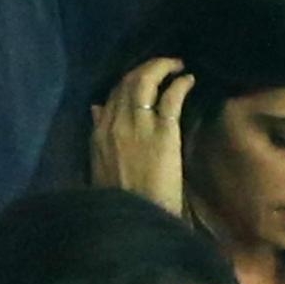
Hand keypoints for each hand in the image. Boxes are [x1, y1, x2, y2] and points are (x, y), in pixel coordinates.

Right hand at [90, 57, 194, 214]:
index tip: (143, 77)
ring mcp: (138, 126)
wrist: (138, 218)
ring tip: (178, 65)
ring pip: (145, 82)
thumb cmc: (124, 200)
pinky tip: (189, 80)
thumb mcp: (101, 165)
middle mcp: (114, 124)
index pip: (111, 95)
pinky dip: (180, 84)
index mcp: (98, 134)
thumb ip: (99, 135)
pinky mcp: (163, 134)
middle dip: (146, 68)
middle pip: (127, 83)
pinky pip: (170, 98)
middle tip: (164, 64)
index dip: (128, 81)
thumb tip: (95, 108)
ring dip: (162, 67)